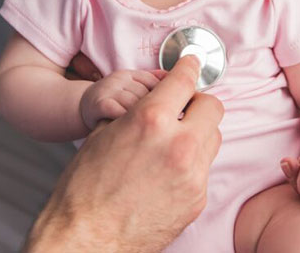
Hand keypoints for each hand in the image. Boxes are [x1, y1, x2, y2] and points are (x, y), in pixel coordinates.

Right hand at [25, 56, 223, 251]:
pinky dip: (191, 163)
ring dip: (197, 132)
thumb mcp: (103, 134)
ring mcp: (192, 174)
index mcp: (150, 120)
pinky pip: (204, 168)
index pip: (184, 80)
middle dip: (197, 103)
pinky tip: (168, 171)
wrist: (87, 238)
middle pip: (211, 106)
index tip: (190, 64)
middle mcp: (179, 144)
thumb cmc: (85, 189)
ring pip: (213, 137)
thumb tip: (154, 100)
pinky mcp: (197, 199)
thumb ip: (135, 112)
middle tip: (182, 108)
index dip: (188, 67)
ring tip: (172, 142)